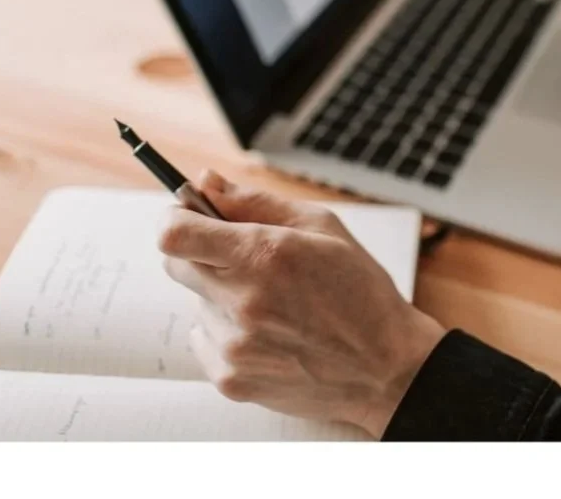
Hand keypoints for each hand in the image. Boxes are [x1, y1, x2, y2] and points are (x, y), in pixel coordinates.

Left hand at [158, 170, 444, 438]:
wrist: (386, 368)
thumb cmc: (362, 292)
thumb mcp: (323, 227)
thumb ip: (256, 202)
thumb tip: (206, 180)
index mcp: (263, 255)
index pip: (175, 233)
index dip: (175, 217)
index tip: (187, 214)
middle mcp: (241, 300)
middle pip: (177, 265)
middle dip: (202, 253)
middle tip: (245, 259)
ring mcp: (233, 345)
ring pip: (198, 303)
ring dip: (223, 295)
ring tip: (275, 305)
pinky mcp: (231, 379)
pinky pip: (206, 340)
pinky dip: (228, 332)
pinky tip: (271, 333)